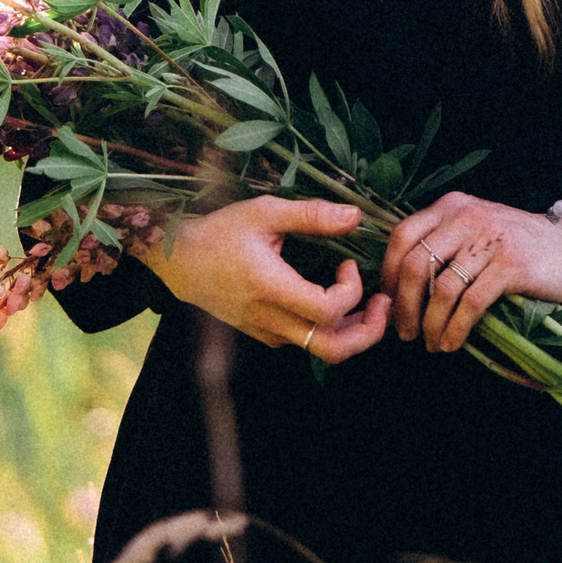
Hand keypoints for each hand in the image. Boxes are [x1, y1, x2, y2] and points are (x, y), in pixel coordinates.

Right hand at [142, 198, 390, 362]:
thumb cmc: (219, 232)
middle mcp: (269, 319)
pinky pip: (304, 342)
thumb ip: (311, 215)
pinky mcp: (263, 334)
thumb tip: (356, 216)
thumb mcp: (264, 212)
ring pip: (321, 350)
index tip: (348, 265)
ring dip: (351, 331)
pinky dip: (328, 329)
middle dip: (368, 332)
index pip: (327, 311)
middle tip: (383, 304)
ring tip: (366, 304)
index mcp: (270, 289)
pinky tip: (333, 301)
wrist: (178, 261)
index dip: (351, 291)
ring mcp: (266, 332)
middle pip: (332, 349)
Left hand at [378, 191, 561, 352]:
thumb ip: (442, 243)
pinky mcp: (511, 265)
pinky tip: (452, 342)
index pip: (402, 236)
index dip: (387, 273)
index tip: (388, 302)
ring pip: (442, 288)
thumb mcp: (474, 230)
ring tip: (431, 343)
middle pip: (416, 264)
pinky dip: (455, 328)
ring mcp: (490, 239)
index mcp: (451, 206)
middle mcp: (467, 216)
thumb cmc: (516, 246)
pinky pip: (471, 303)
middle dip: (404, 305)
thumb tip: (398, 286)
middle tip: (405, 332)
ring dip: (430, 323)